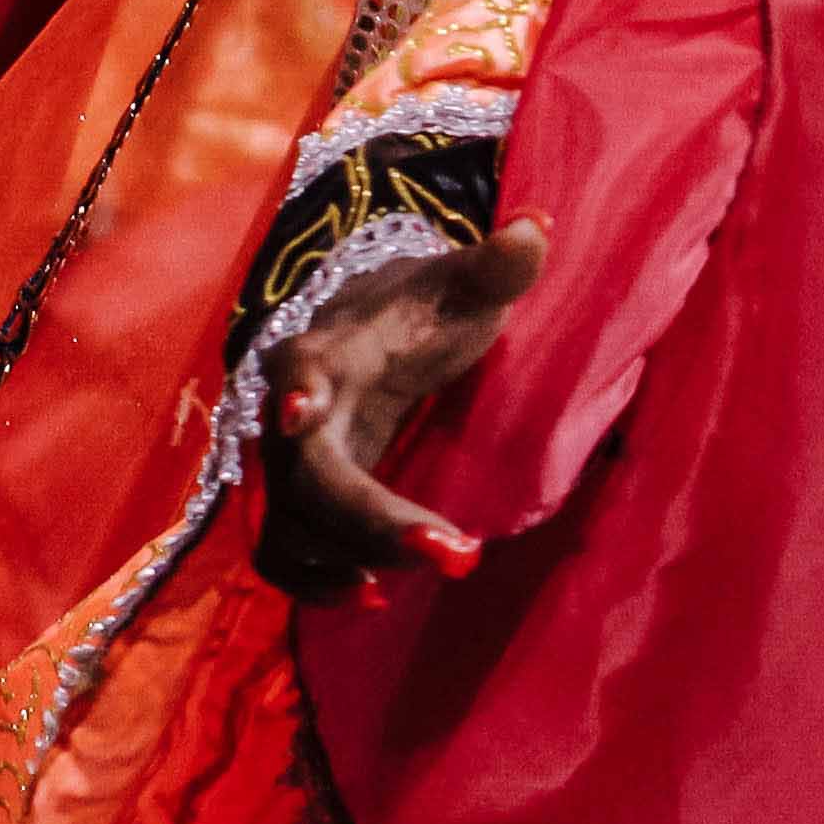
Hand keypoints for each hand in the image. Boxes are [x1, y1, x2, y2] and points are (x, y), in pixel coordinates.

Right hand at [253, 217, 541, 596]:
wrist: (375, 332)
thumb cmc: (424, 309)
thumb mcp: (463, 285)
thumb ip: (497, 265)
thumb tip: (538, 225)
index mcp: (324, 350)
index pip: (299, 368)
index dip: (296, 390)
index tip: (303, 415)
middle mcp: (288, 413)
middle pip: (306, 478)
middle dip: (369, 519)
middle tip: (457, 551)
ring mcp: (288, 465)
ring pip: (290, 527)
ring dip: (348, 560)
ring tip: (437, 569)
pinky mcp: (300, 504)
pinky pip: (285, 553)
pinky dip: (316, 581)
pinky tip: (371, 598)